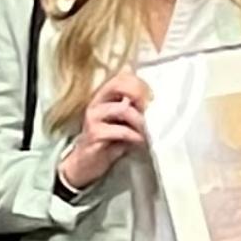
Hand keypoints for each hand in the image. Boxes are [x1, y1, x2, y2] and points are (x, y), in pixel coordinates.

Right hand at [57, 72, 149, 192]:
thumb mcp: (121, 121)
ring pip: (122, 109)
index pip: (121, 76)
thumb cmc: (108, 141)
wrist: (85, 164)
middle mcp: (96, 102)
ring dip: (140, 120)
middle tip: (150, 108)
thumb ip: (133, 108)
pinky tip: (139, 141)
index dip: (139, 83)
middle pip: (118, 85)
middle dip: (139, 94)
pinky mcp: (94, 134)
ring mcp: (93, 118)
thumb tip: (154, 101)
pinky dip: (134, 135)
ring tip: (147, 130)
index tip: (152, 96)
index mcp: (103, 96)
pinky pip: (120, 131)